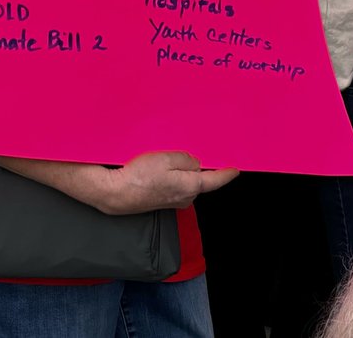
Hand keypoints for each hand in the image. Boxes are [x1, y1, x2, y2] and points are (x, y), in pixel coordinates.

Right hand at [99, 152, 238, 214]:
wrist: (117, 194)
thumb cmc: (139, 177)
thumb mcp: (165, 158)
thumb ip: (186, 159)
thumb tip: (195, 163)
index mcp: (190, 186)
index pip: (215, 180)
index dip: (226, 174)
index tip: (235, 170)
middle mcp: (186, 197)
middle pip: (200, 179)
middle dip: (199, 167)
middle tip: (194, 152)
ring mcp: (175, 201)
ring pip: (187, 181)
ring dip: (183, 171)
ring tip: (168, 159)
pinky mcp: (164, 201)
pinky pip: (176, 185)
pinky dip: (174, 176)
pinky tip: (161, 169)